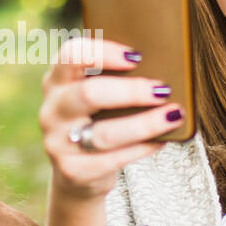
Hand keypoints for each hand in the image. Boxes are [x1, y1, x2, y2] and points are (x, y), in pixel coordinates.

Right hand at [40, 36, 184, 202]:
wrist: (77, 173)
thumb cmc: (96, 122)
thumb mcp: (96, 97)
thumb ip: (114, 79)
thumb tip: (162, 68)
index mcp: (57, 81)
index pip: (72, 55)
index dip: (104, 52)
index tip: (136, 57)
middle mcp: (52, 110)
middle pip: (89, 94)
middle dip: (131, 91)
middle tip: (162, 90)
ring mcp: (58, 143)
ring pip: (105, 133)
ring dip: (145, 123)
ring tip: (173, 115)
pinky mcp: (72, 171)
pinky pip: (113, 159)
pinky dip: (142, 147)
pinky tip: (162, 139)